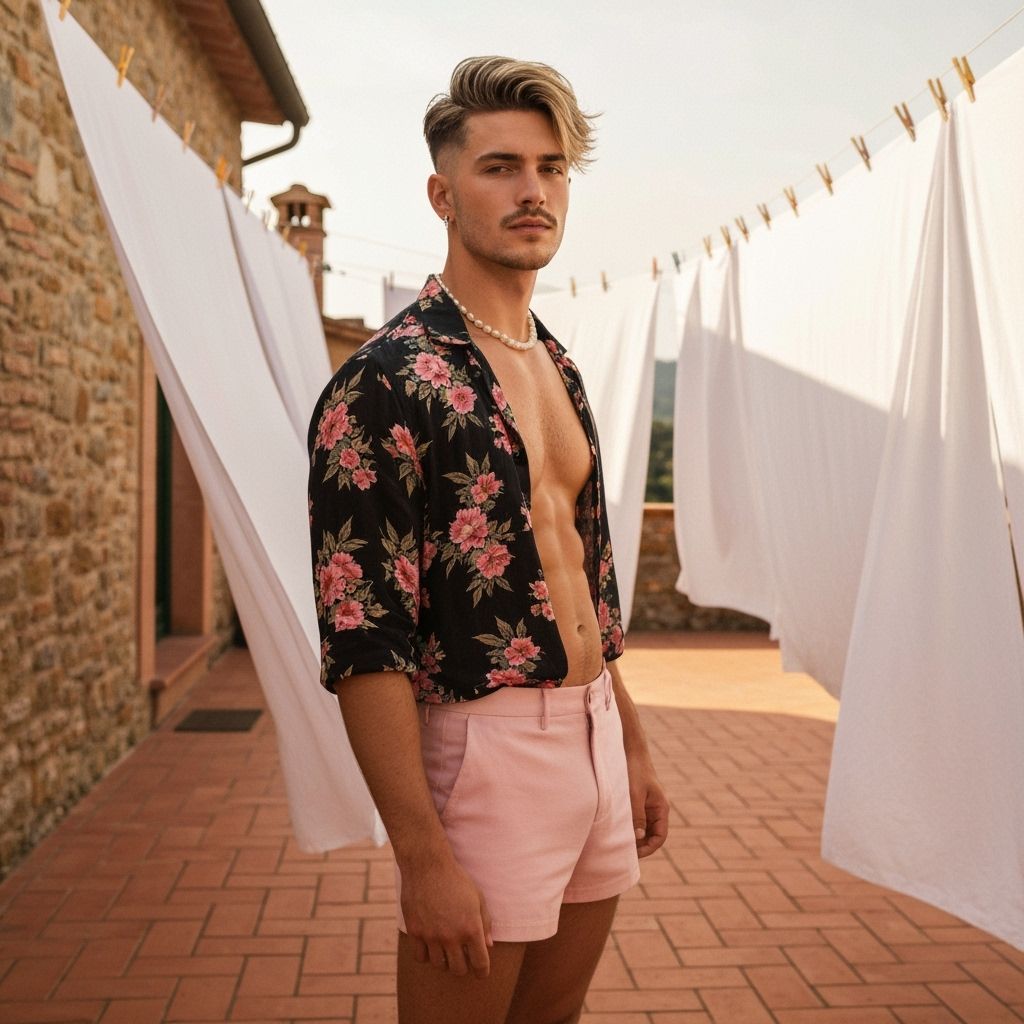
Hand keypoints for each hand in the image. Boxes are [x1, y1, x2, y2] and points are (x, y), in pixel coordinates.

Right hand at [399, 853, 492, 977]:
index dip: (482, 972)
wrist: (427, 865)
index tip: (481, 971)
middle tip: (462, 957)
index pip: (480, 964)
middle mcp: (452, 936)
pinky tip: (430, 944)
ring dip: (445, 960)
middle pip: (458, 970)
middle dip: (463, 966)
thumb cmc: (456, 879)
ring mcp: (432, 935)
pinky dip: (427, 955)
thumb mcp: (477, 897)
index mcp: (471, 928)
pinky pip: (421, 957)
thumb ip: (485, 923)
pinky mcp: (415, 932)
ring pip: (439, 965)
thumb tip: (488, 945)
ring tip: (446, 949)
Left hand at [627, 753, 668, 857]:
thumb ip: (637, 815)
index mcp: (661, 809)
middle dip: (640, 845)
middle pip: (651, 836)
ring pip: (642, 829)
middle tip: (623, 852)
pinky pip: (636, 820)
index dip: (648, 848)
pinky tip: (617, 829)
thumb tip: (637, 837)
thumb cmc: (635, 770)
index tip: (634, 854)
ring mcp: (647, 806)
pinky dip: (629, 826)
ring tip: (618, 843)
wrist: (632, 751)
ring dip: (633, 836)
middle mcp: (656, 810)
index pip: (660, 837)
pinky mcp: (638, 802)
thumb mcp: (635, 794)